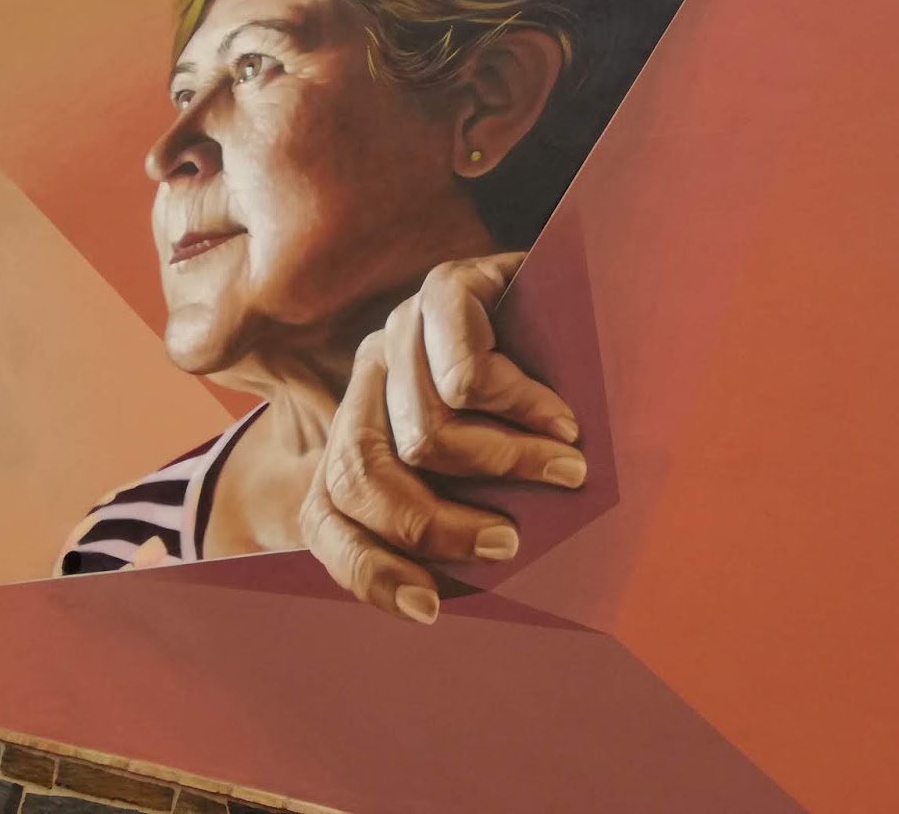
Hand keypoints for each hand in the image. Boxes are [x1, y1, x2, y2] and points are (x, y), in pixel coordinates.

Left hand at [299, 254, 585, 623]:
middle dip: (440, 528)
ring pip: (422, 433)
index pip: (328, 517)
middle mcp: (365, 379)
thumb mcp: (477, 478)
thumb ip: (454, 520)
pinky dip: (522, 410)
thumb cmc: (528, 412)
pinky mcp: (445, 290)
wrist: (570, 290)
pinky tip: (560, 423)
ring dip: (507, 465)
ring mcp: (399, 330)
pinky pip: (467, 377)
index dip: (369, 573)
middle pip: (362, 477)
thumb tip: (445, 602)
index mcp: (356, 431)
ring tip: (564, 472)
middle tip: (509, 542)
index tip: (431, 608)